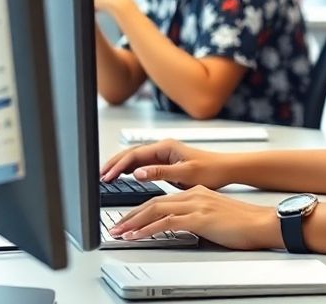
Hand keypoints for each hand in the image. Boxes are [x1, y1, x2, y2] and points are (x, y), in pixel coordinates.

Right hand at [99, 139, 232, 189]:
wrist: (227, 170)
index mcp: (166, 147)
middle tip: (99, 176)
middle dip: (114, 164)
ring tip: (106, 177)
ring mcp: (164, 156)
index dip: (118, 166)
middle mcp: (163, 148)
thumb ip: (160, 173)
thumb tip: (138, 172)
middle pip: (131, 154)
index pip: (134, 155)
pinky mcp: (167, 164)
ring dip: (120, 167)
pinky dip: (130, 171)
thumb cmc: (211, 170)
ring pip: (136, 159)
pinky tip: (123, 177)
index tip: (106, 176)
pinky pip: (143, 165)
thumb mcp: (185, 173)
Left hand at [108, 186, 281, 249]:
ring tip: (118, 232)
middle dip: (130, 215)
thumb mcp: (215, 216)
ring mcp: (196, 205)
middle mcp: (194, 194)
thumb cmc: (244, 223)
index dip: (140, 210)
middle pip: (153, 202)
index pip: (161, 199)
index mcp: (197, 192)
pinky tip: (135, 237)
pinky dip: (146, 230)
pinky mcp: (199, 218)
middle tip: (115, 226)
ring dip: (133, 222)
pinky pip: (165, 223)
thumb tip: (183, 227)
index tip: (127, 220)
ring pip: (155, 210)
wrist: (263, 223)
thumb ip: (197, 216)